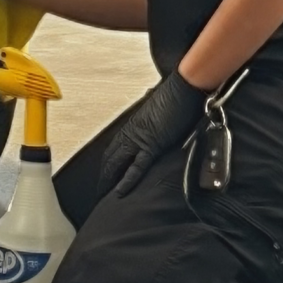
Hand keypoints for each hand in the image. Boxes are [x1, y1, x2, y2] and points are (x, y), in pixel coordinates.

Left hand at [101, 70, 206, 197]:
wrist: (184, 88)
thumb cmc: (177, 96)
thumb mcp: (162, 109)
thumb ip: (157, 116)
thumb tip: (157, 109)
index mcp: (134, 125)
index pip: (114, 148)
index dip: (108, 163)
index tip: (105, 174)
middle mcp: (131, 132)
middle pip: (110, 157)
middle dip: (103, 175)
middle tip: (99, 190)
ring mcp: (139, 139)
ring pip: (116, 163)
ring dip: (108, 180)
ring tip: (103, 195)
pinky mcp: (151, 145)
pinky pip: (135, 167)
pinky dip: (126, 181)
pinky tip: (119, 192)